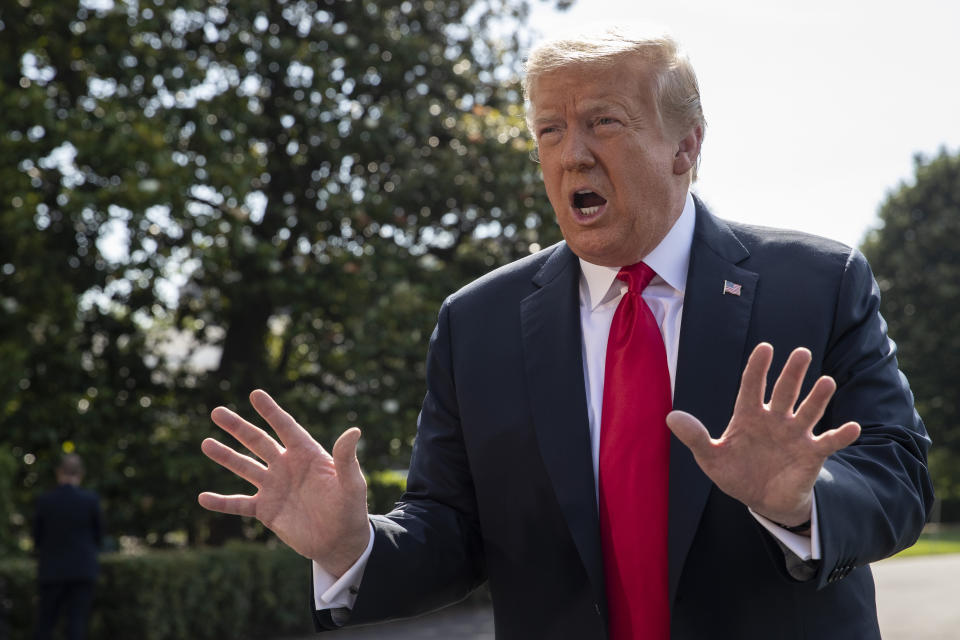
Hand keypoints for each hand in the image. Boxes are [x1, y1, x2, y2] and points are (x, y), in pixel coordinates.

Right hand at [198, 389, 369, 575]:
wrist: (340, 542)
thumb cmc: (351, 510)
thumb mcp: (352, 484)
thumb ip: (346, 459)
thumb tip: (354, 431)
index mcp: (307, 454)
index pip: (286, 427)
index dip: (271, 411)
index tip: (256, 394)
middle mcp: (286, 466)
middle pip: (258, 442)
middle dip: (238, 427)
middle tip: (217, 412)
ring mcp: (274, 487)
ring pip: (244, 467)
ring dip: (225, 456)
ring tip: (206, 443)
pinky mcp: (266, 510)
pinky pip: (239, 504)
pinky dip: (221, 502)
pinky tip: (203, 497)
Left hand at [666, 343, 860, 528]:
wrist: (762, 500)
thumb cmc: (736, 473)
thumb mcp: (710, 458)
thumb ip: (695, 437)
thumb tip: (671, 417)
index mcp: (749, 415)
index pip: (752, 386)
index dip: (758, 368)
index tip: (765, 348)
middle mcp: (775, 419)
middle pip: (785, 391)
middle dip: (792, 373)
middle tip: (801, 352)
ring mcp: (795, 435)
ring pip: (808, 411)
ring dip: (817, 397)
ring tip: (826, 382)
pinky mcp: (811, 454)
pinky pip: (828, 442)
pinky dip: (841, 436)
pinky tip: (853, 428)